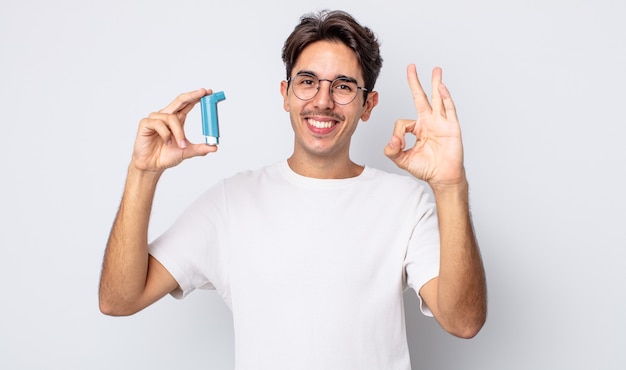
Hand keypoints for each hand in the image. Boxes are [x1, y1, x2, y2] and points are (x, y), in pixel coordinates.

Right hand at [131, 89, 216, 171]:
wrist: (152, 166)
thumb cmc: (166, 156)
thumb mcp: (187, 152)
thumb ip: (200, 149)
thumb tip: (214, 147)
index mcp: (177, 119)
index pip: (188, 104)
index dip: (197, 97)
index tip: (208, 92)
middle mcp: (167, 116)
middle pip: (180, 100)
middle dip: (192, 95)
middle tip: (203, 93)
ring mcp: (156, 118)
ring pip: (172, 117)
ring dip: (179, 132)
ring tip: (181, 144)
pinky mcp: (146, 123)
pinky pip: (159, 124)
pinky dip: (166, 134)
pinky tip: (167, 142)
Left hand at [384, 65, 465, 186]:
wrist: (442, 177)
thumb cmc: (426, 168)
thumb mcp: (403, 160)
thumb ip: (392, 151)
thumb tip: (392, 140)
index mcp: (418, 128)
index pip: (403, 121)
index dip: (398, 133)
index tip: (399, 144)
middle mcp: (430, 122)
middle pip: (422, 97)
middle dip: (415, 82)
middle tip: (411, 67)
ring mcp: (441, 123)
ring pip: (438, 98)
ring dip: (436, 83)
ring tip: (436, 70)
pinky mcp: (452, 127)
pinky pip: (449, 109)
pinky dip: (446, 98)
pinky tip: (442, 87)